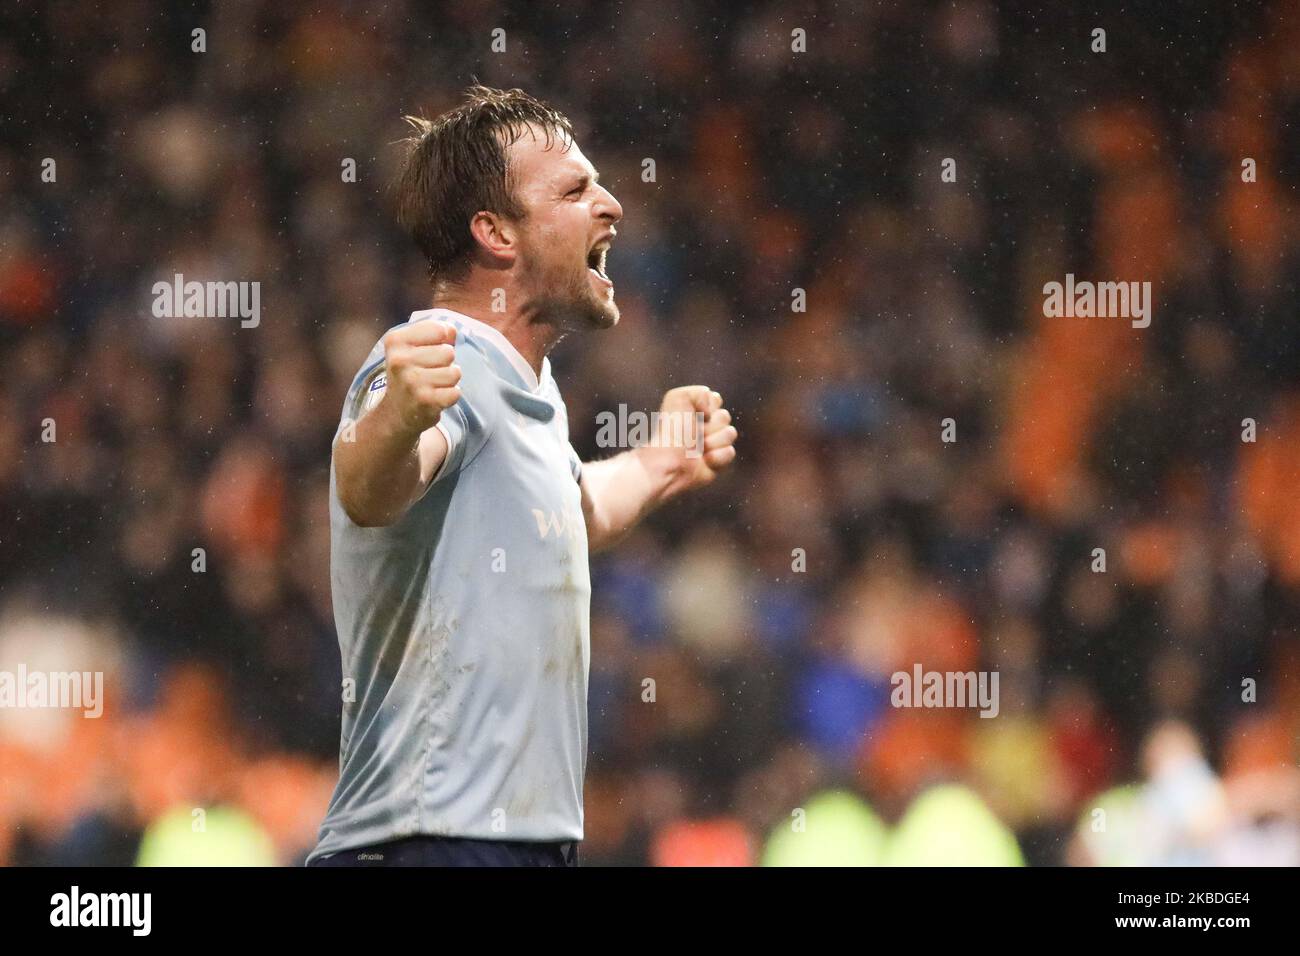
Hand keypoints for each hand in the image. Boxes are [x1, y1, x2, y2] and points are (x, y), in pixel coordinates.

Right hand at [379, 320, 461, 435]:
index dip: (442, 340)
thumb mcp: (413, 348)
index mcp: (396, 341)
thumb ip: (435, 333)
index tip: (430, 350)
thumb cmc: (410, 373)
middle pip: (449, 352)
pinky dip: (451, 396)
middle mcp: (400, 360)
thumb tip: (452, 329)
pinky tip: (436, 397)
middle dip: (446, 363)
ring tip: (433, 384)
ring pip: (455, 372)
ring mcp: (412, 382)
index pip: (439, 329)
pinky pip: (456, 392)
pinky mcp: (425, 401)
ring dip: (449, 380)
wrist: (396, 412)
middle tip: (430, 372)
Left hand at [643, 385, 737, 494]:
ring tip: (699, 448)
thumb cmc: (672, 430)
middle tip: (695, 433)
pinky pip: (730, 452)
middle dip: (712, 424)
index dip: (709, 405)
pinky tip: (705, 460)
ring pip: (730, 434)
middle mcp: (703, 426)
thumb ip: (701, 393)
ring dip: (714, 441)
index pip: (716, 399)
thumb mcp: (678, 398)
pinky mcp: (717, 462)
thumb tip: (713, 410)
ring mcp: (711, 444)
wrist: (670, 461)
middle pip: (725, 416)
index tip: (697, 413)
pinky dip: (717, 456)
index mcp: (694, 411)